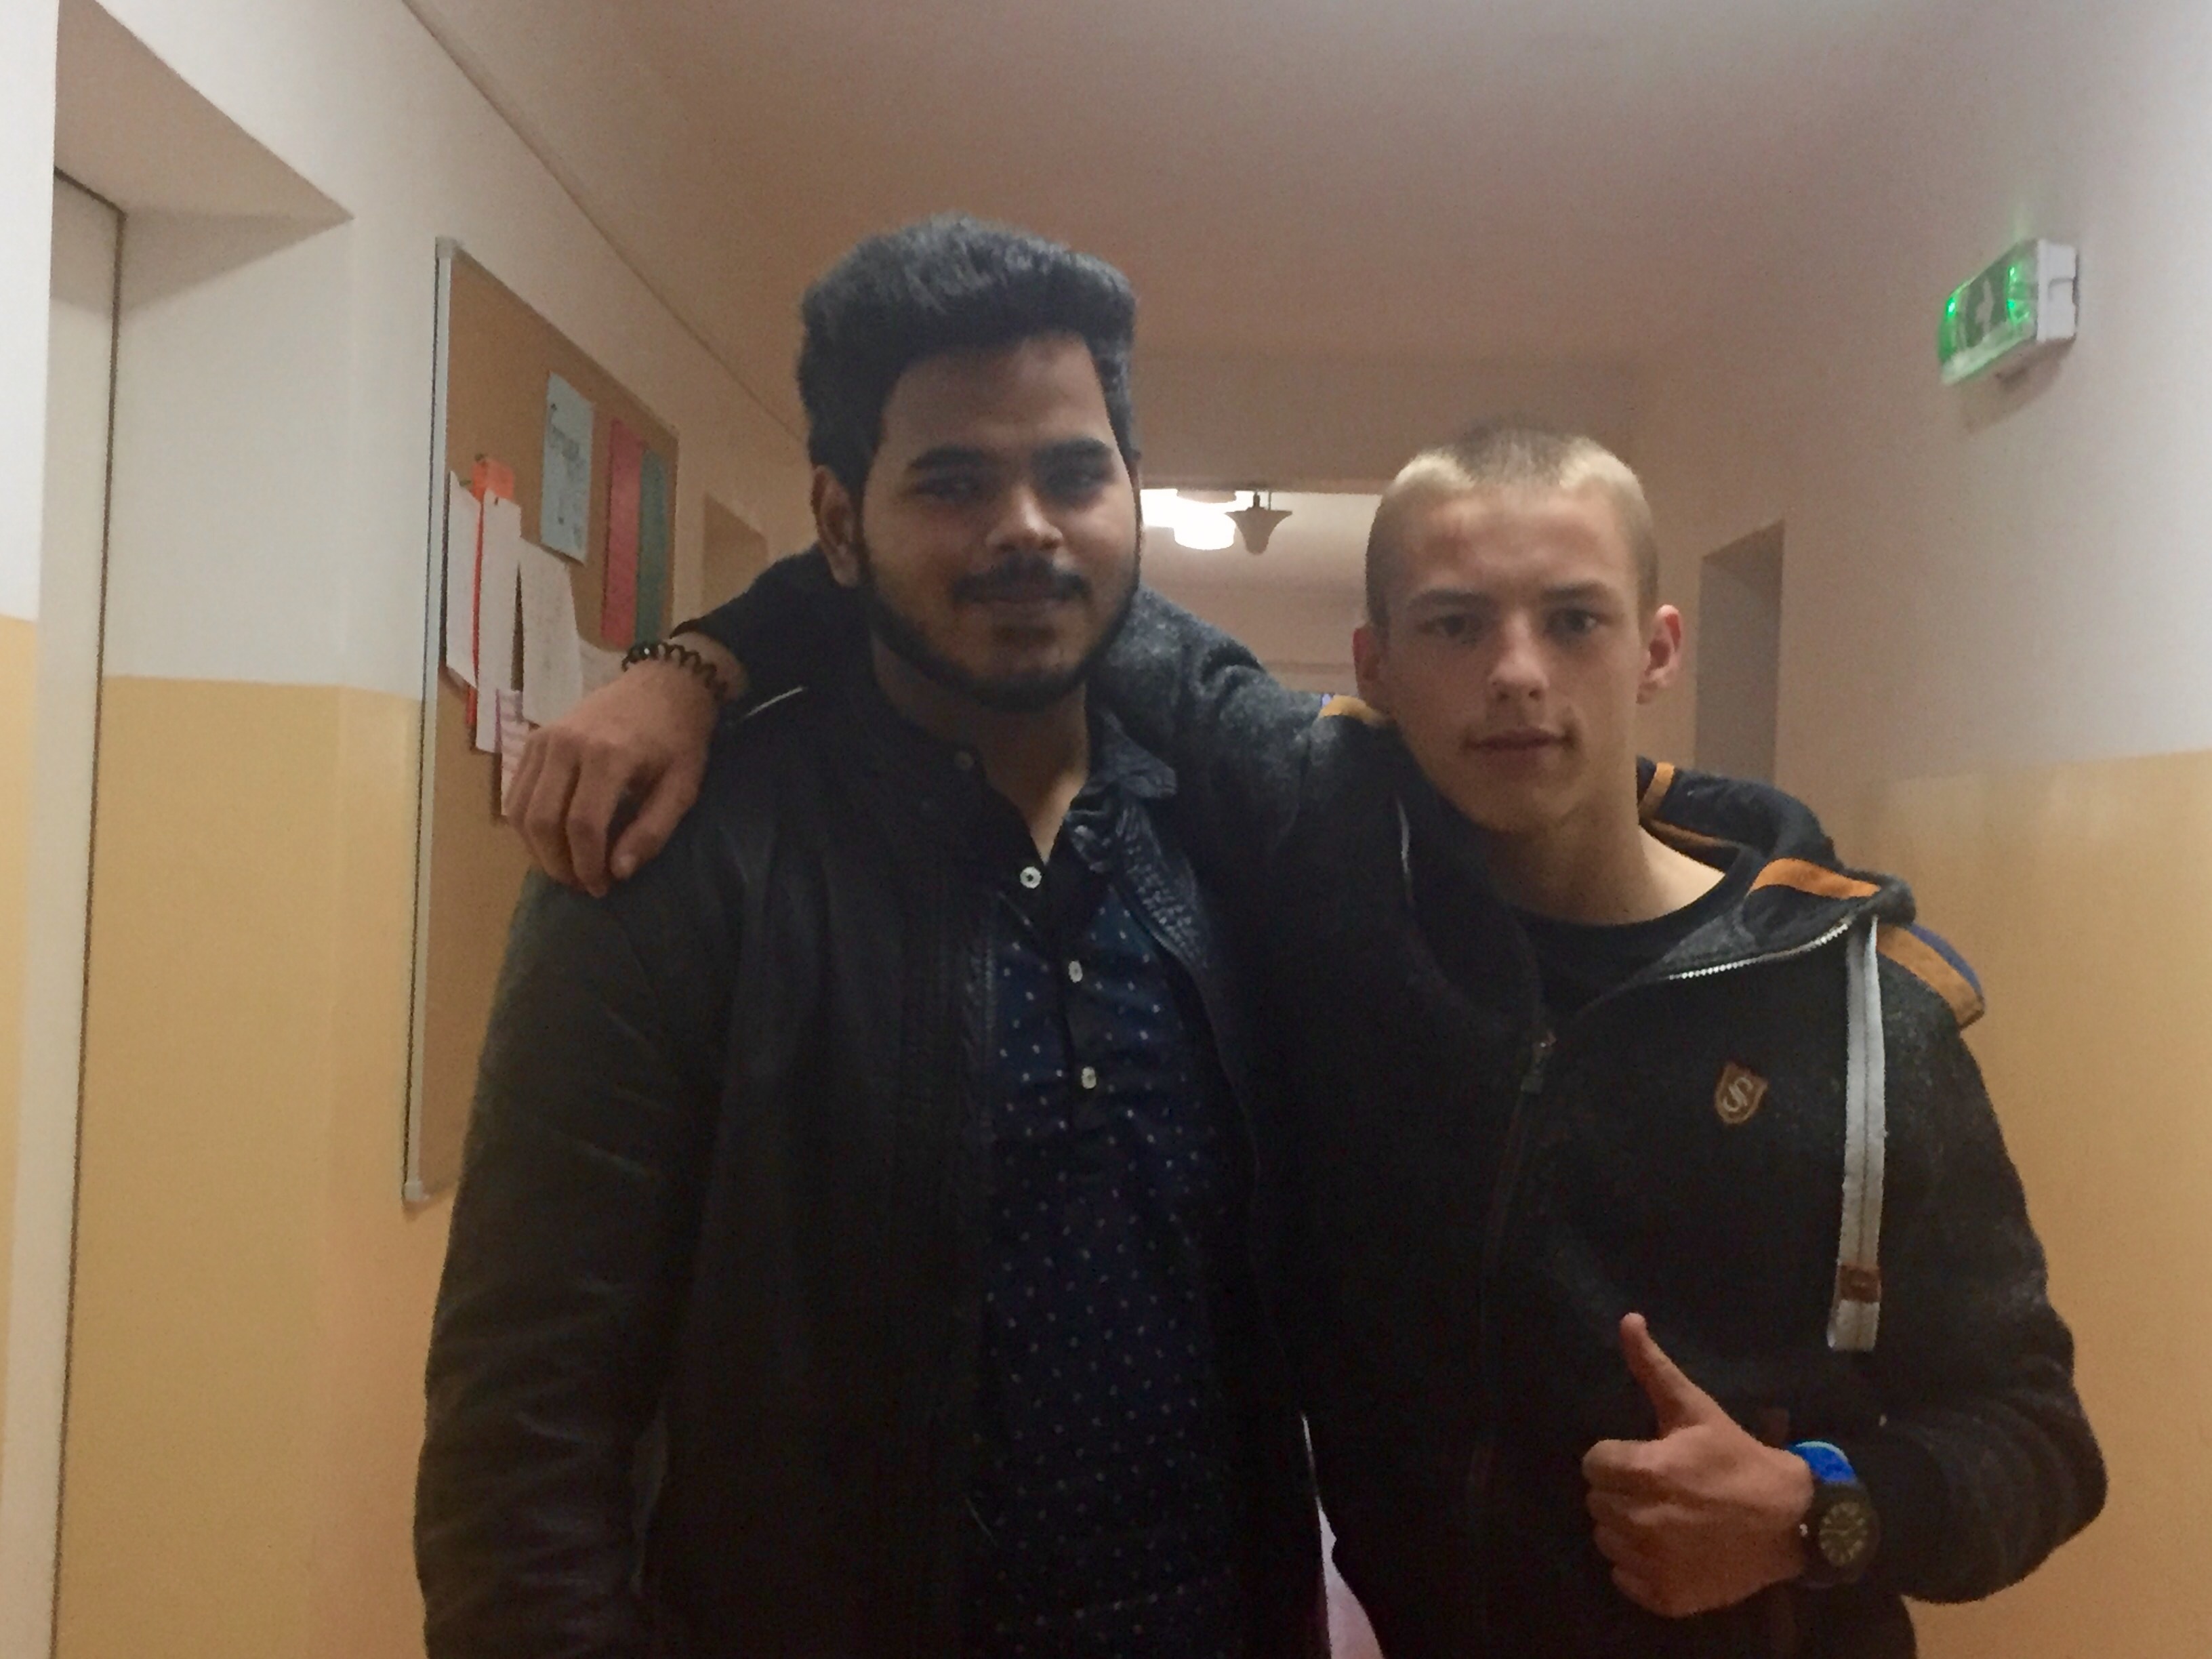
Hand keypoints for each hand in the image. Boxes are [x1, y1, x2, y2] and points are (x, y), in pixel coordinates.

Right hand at [505, 638, 736, 892]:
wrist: (663, 684)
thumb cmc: (678, 739)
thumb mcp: (682, 787)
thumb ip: (653, 831)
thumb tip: (619, 872)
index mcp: (609, 755)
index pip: (583, 825)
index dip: (588, 865)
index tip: (602, 887)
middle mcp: (567, 744)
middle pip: (543, 820)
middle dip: (558, 863)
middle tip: (581, 884)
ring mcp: (544, 739)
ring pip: (520, 809)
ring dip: (537, 849)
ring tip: (565, 868)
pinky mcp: (534, 738)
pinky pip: (515, 791)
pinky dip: (526, 824)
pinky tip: (550, 841)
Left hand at [1581, 1313, 1812, 1619]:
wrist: (1790, 1521)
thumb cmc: (1737, 1459)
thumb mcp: (1695, 1409)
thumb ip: (1652, 1368)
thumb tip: (1628, 1319)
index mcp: (1645, 1471)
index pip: (1592, 1463)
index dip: (1615, 1457)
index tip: (1644, 1458)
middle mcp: (1643, 1520)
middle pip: (1597, 1501)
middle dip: (1620, 1490)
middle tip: (1655, 1486)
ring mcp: (1654, 1563)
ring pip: (1606, 1540)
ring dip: (1625, 1528)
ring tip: (1661, 1515)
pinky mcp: (1667, 1597)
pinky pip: (1624, 1579)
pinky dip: (1639, 1567)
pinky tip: (1667, 1549)